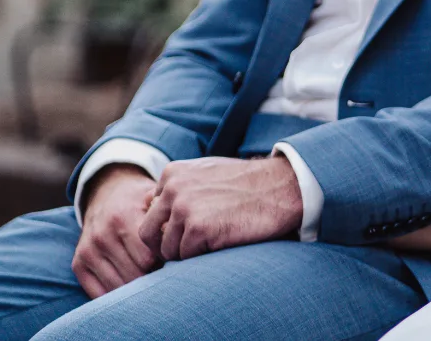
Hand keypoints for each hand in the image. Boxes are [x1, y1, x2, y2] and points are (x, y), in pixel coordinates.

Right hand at [73, 164, 160, 297]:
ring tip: (148, 275)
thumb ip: (168, 217)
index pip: (148, 258)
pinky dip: (116, 294)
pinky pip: (99, 293)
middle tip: (163, 270)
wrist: (106, 193)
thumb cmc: (139, 200)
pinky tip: (128, 284)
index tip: (172, 259)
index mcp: (123, 217)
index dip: (164, 263)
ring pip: (118, 287)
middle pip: (134, 275)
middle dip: (152, 277)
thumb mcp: (154, 199)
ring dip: (135, 288)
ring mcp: (88, 251)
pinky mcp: (78, 264)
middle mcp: (102, 235)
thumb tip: (181, 237)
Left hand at [137, 155, 302, 260]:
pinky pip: (187, 258)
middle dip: (166, 246)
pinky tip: (223, 243)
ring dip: (188, 254)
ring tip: (213, 244)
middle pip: (149, 234)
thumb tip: (158, 212)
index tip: (188, 231)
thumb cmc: (248, 184)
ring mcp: (184, 209)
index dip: (167, 227)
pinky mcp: (199, 229)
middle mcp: (173, 189)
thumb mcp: (207, 174)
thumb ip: (181, 188)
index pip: (150, 213)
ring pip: (168, 250)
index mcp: (172, 174)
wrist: (281, 187)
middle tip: (189, 251)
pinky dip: (203, 257)